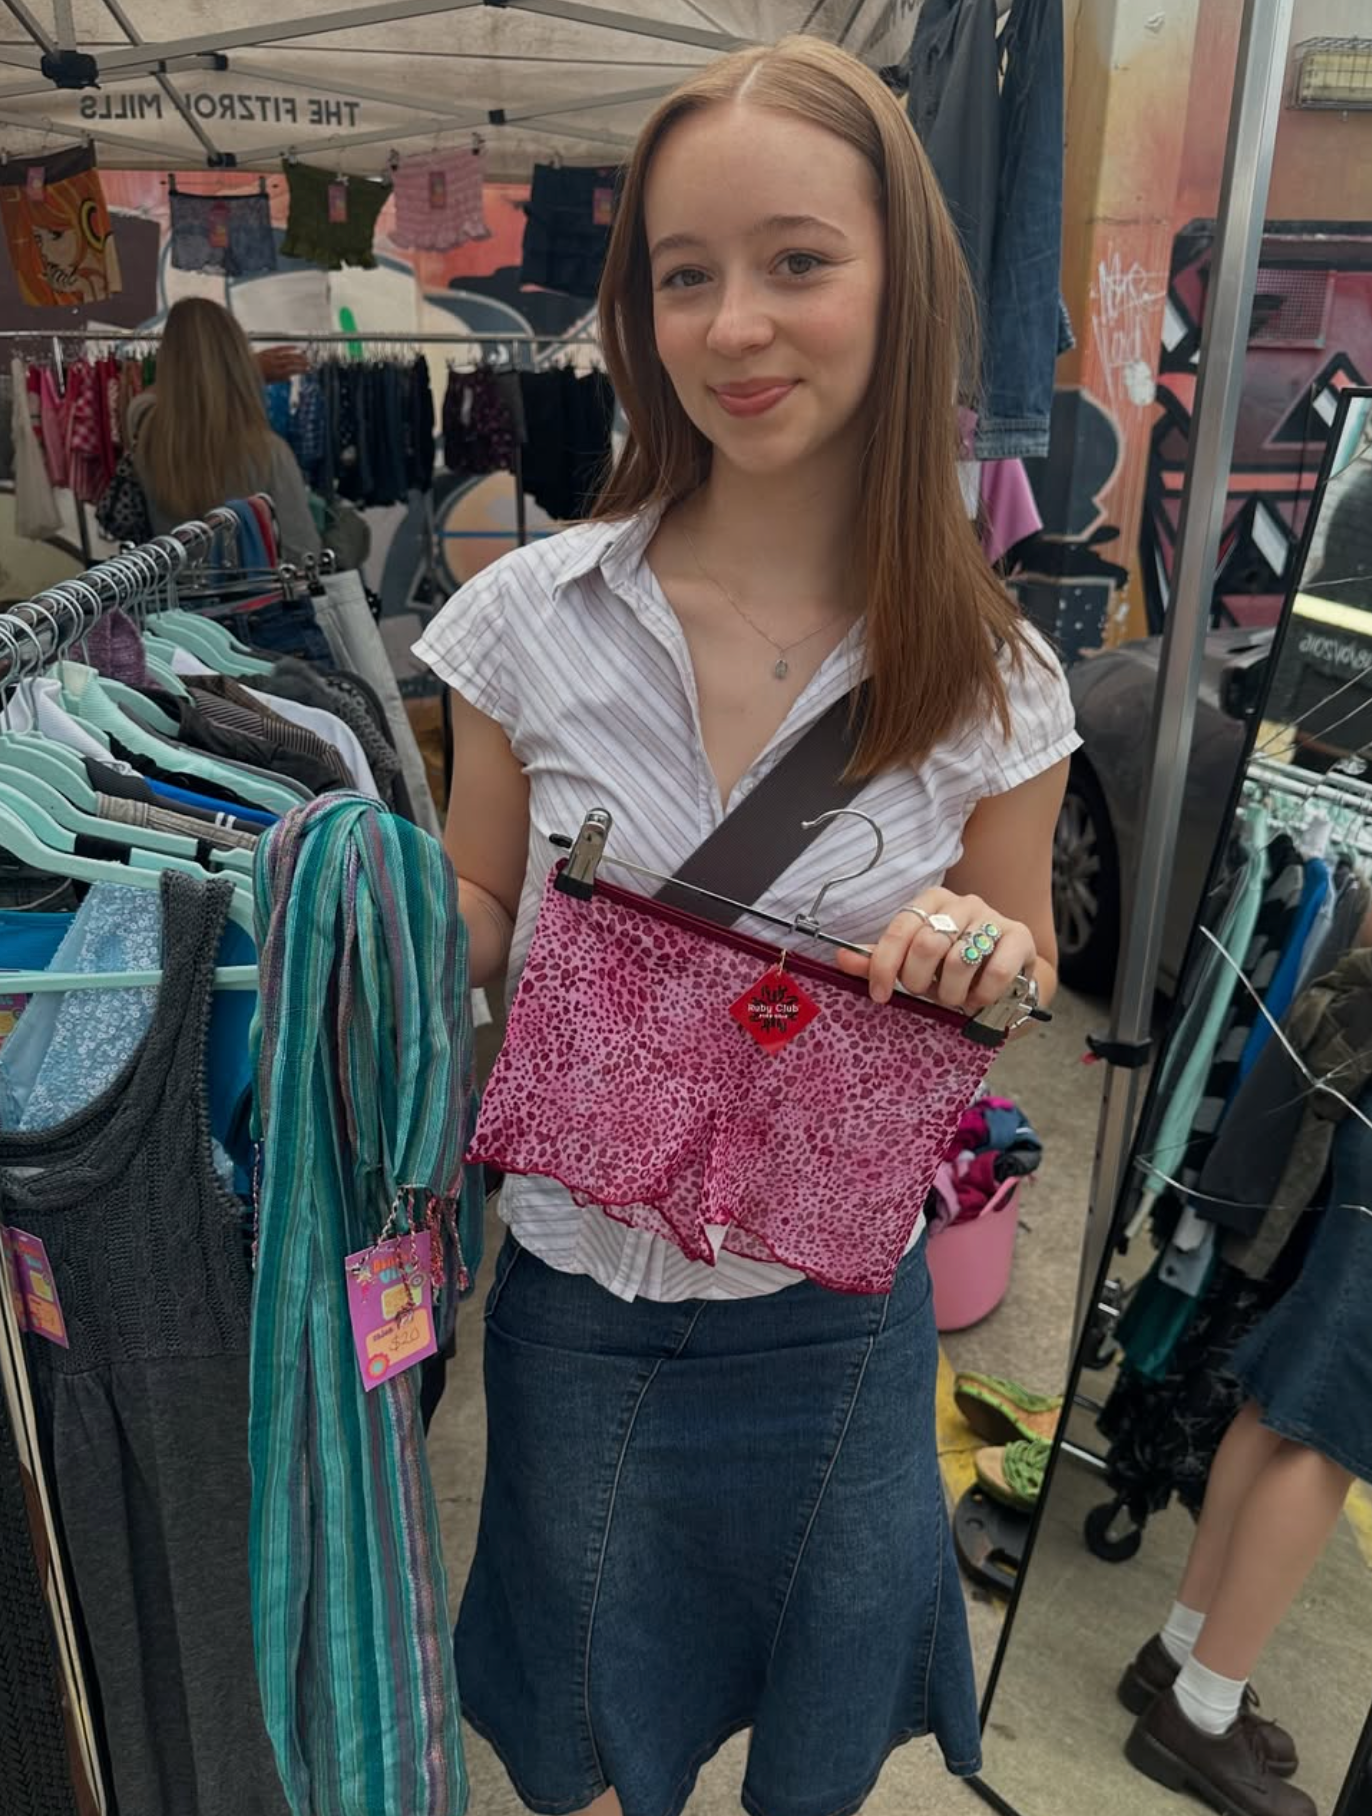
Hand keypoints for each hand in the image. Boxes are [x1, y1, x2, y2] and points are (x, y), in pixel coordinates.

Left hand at [257, 345, 307, 383]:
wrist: (245, 367)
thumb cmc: (255, 375)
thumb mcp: (268, 381)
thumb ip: (279, 379)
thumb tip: (288, 378)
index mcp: (276, 373)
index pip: (292, 371)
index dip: (301, 370)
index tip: (307, 370)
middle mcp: (275, 364)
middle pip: (292, 362)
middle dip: (302, 362)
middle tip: (309, 363)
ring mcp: (272, 356)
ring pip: (288, 356)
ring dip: (298, 356)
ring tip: (305, 356)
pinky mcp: (269, 351)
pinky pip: (281, 348)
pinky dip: (289, 347)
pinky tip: (295, 347)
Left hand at [834, 887, 1036, 1012]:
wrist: (1005, 976)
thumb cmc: (951, 968)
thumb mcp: (913, 964)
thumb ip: (880, 961)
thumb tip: (840, 958)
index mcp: (931, 902)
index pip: (900, 929)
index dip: (885, 965)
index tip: (880, 995)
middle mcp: (963, 903)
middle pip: (927, 945)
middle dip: (920, 981)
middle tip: (926, 994)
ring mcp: (993, 917)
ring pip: (960, 961)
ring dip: (952, 993)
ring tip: (955, 999)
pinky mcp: (1020, 937)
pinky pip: (995, 971)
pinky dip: (982, 995)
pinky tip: (978, 999)